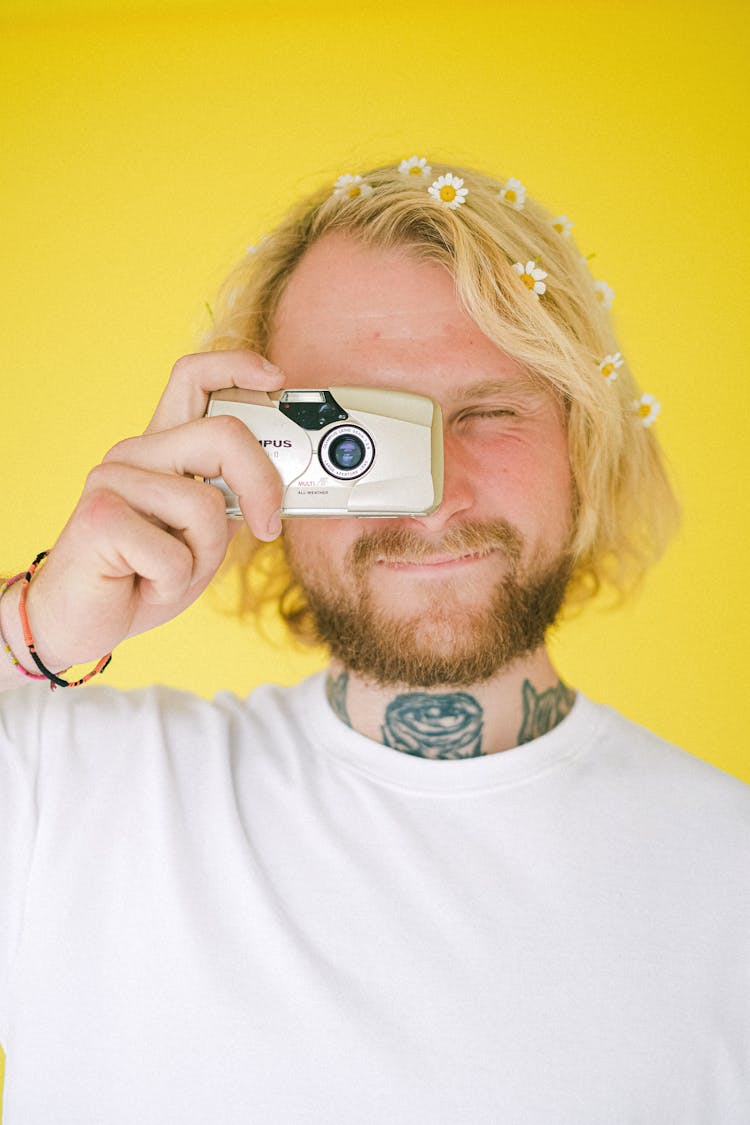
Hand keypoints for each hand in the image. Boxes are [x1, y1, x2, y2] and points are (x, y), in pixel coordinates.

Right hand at [9, 351, 285, 673]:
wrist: (79, 622)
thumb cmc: (145, 576)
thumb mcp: (206, 534)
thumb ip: (235, 499)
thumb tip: (287, 480)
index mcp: (162, 447)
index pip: (195, 377)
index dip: (238, 366)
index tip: (277, 379)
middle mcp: (136, 452)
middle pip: (224, 433)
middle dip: (262, 482)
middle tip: (268, 524)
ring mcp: (113, 480)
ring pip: (205, 502)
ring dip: (204, 554)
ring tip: (170, 570)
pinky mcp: (99, 516)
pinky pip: (174, 552)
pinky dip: (173, 581)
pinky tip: (144, 583)